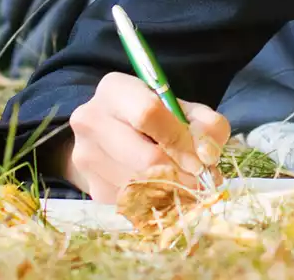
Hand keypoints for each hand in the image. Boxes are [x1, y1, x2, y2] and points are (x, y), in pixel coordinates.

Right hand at [61, 72, 228, 202]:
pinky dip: (155, 202)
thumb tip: (207, 156)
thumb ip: (207, 125)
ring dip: (171, 191)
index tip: (200, 160)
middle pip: (144, 157)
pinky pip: (132, 202)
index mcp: (115, 90)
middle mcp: (91, 120)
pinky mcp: (91, 188)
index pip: (148, 114)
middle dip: (181, 173)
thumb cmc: (158, 119)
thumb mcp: (186, 111)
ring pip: (139, 185)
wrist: (115, 137)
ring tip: (187, 186)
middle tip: (200, 181)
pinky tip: (165, 192)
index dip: (180, 140)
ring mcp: (86, 156)